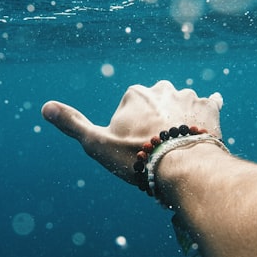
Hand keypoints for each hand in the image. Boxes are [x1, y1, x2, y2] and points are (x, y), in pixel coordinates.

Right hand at [41, 80, 223, 183]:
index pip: (129, 110)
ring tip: (180, 150)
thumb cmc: (138, 158)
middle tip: (156, 152)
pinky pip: (210, 105)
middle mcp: (162, 88)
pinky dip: (208, 113)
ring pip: (181, 106)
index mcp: (135, 93)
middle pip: (155, 106)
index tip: (134, 150)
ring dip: (180, 121)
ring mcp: (189, 96)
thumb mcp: (97, 144)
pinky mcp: (211, 108)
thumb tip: (45, 107)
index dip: (130, 132)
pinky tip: (206, 124)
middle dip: (155, 124)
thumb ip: (72, 124)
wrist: (184, 168)